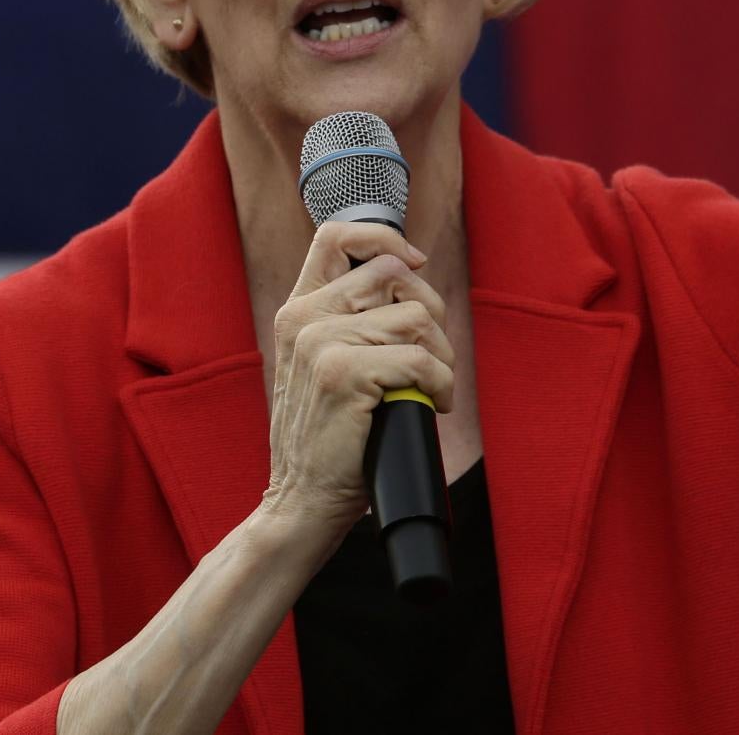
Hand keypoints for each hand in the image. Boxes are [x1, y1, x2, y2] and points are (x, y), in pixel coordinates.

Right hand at [260, 221, 454, 534]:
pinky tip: (432, 406)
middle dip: (430, 313)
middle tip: (431, 357)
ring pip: (416, 318)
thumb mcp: (322, 366)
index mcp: (297, 310)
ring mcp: (320, 344)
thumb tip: (409, 277)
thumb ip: (349, 321)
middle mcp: (303, 319)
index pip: (336, 236)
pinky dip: (441, 385)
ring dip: (441, 356)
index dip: (384, 239)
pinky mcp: (343, 374)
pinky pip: (421, 359)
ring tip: (430, 388)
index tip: (414, 266)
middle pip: (394, 274)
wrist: (301, 500)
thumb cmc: (329, 438)